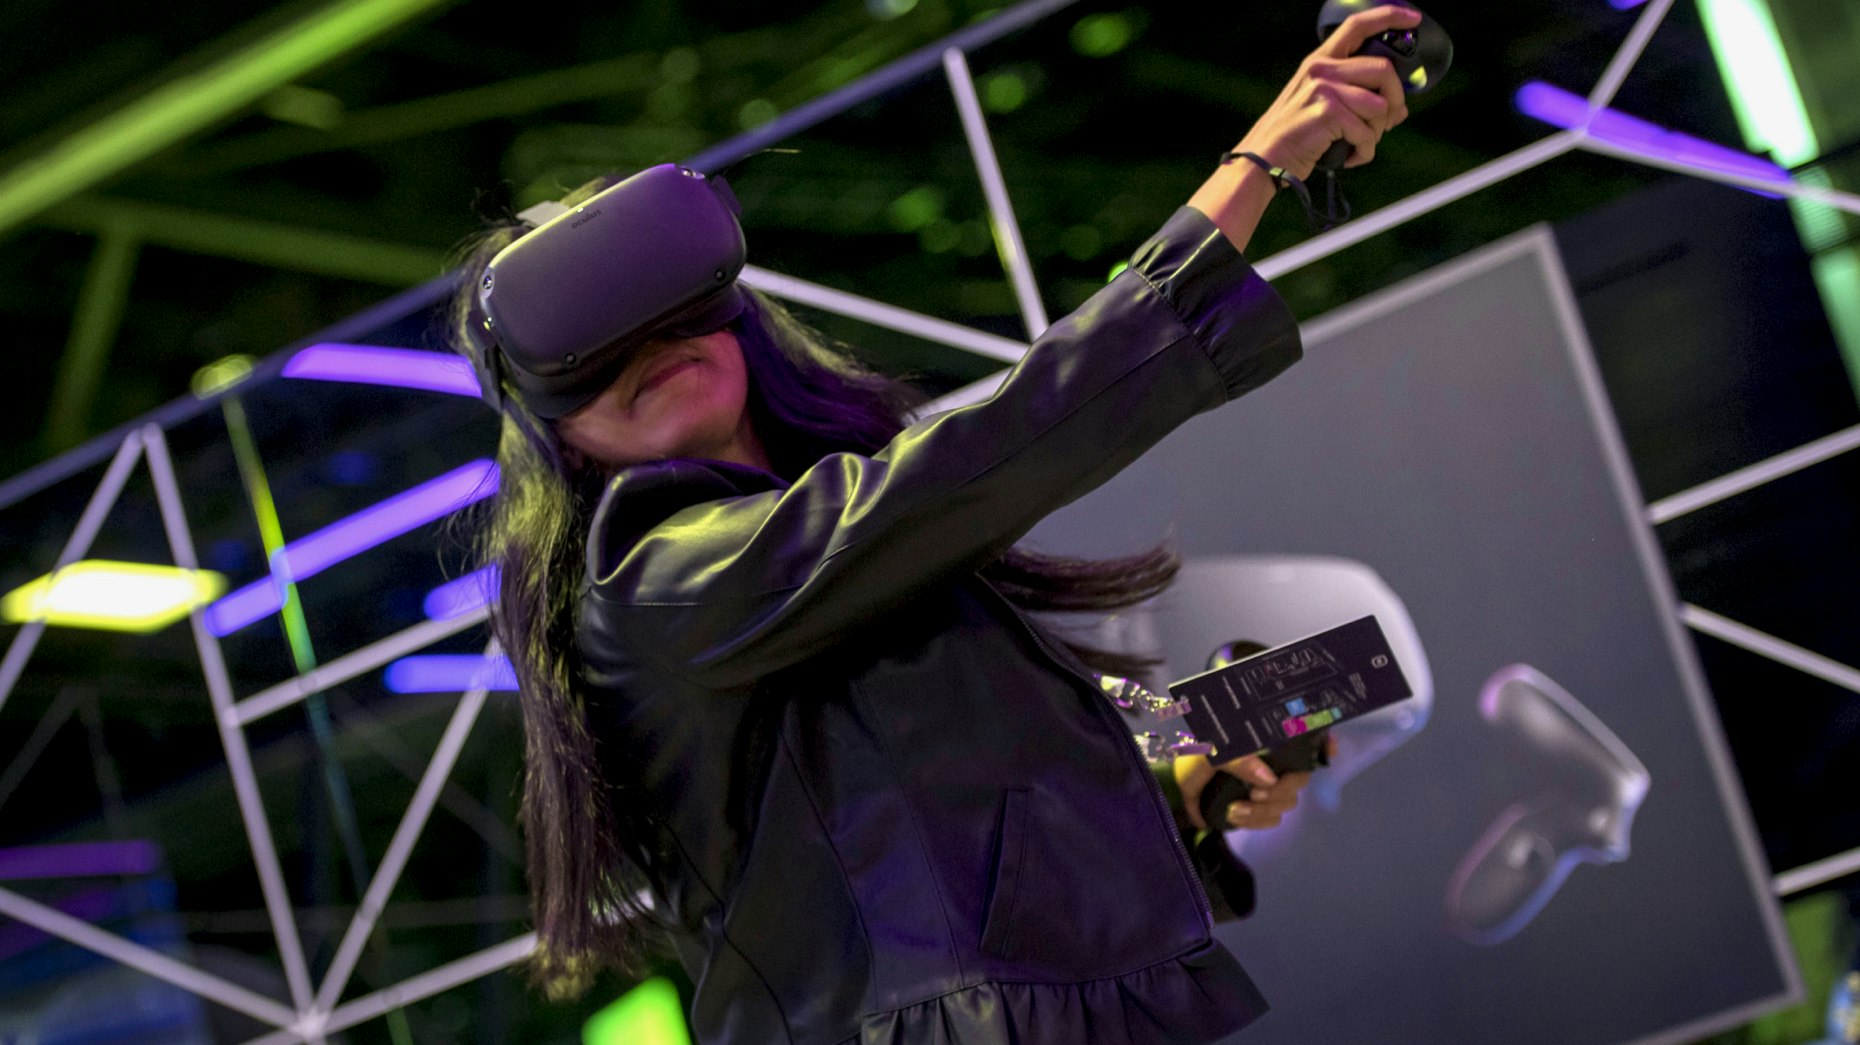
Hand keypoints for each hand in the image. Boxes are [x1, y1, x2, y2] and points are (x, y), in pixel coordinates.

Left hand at [1173, 733, 1336, 830]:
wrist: (1176, 782)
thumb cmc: (1195, 754)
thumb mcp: (1212, 751)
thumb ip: (1238, 760)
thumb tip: (1268, 779)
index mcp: (1267, 741)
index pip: (1307, 737)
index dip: (1325, 742)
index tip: (1328, 750)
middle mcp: (1273, 761)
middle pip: (1300, 778)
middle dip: (1282, 790)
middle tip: (1256, 794)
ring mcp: (1267, 785)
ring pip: (1287, 802)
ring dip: (1264, 810)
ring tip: (1236, 809)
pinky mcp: (1257, 807)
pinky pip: (1272, 819)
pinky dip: (1257, 822)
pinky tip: (1236, 816)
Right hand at [1232, 5, 1417, 178]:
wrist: (1263, 160)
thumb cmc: (1295, 137)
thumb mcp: (1320, 106)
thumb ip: (1356, 98)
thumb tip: (1399, 110)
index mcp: (1321, 62)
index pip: (1357, 25)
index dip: (1388, 16)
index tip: (1413, 18)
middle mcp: (1322, 69)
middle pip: (1383, 69)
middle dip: (1395, 100)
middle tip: (1388, 122)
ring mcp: (1323, 88)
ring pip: (1380, 105)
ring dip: (1377, 132)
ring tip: (1359, 144)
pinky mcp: (1327, 111)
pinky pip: (1366, 131)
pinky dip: (1364, 151)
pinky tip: (1349, 157)